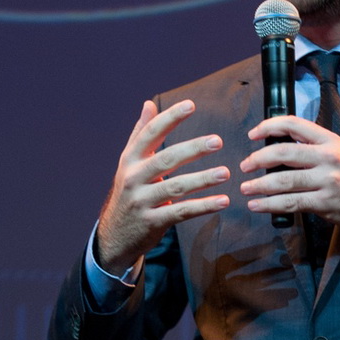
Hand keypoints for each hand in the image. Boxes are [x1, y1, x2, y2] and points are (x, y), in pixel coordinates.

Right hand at [95, 101, 230, 272]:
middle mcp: (133, 178)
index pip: (150, 133)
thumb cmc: (129, 193)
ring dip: (203, 179)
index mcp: (130, 159)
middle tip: (217, 141)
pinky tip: (223, 201)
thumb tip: (148, 103)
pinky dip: (203, 206)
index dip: (170, 118)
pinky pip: (182, 212)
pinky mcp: (152, 222)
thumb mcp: (129, 164)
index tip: (190, 105)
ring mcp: (142, 201)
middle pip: (166, 159)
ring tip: (226, 173)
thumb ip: (140, 134)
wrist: (114, 236)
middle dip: (193, 149)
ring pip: (176, 187)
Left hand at [240, 115, 339, 229]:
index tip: (253, 135)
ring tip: (245, 188)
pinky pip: (290, 203)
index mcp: (329, 140)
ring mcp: (327, 181)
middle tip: (244, 166)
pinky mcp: (324, 203)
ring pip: (284, 181)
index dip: (269, 126)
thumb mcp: (339, 152)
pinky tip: (257, 205)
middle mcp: (328, 157)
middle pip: (284, 153)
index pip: (294, 124)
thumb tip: (278, 150)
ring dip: (259, 185)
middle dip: (258, 159)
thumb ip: (313, 148)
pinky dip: (269, 205)